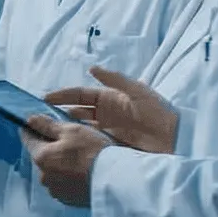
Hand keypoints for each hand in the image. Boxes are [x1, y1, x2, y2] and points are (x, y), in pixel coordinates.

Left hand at [27, 116, 111, 206]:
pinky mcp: (68, 200)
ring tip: (81, 158)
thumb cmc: (93, 153)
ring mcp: (55, 191)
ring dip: (61, 164)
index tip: (44, 124)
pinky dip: (69, 177)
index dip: (34, 129)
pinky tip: (84, 173)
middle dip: (52, 147)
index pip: (27, 139)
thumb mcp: (72, 131)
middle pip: (42, 156)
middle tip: (72, 141)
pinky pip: (63, 184)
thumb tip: (30, 120)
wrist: (115, 182)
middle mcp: (43, 177)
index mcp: (40, 157)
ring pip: (53, 171)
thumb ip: (48, 125)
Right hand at [44, 66, 179, 153]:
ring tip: (48, 132)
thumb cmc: (160, 113)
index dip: (63, 96)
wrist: (177, 141)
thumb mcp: (139, 91)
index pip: (80, 95)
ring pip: (79, 129)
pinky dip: (77, 144)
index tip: (45, 99)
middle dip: (58, 113)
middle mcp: (105, 115)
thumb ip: (116, 80)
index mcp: (110, 99)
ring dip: (65, 130)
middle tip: (40, 118)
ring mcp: (106, 132)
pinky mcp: (110, 148)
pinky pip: (89, 144)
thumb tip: (92, 68)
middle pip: (75, 112)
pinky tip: (66, 146)